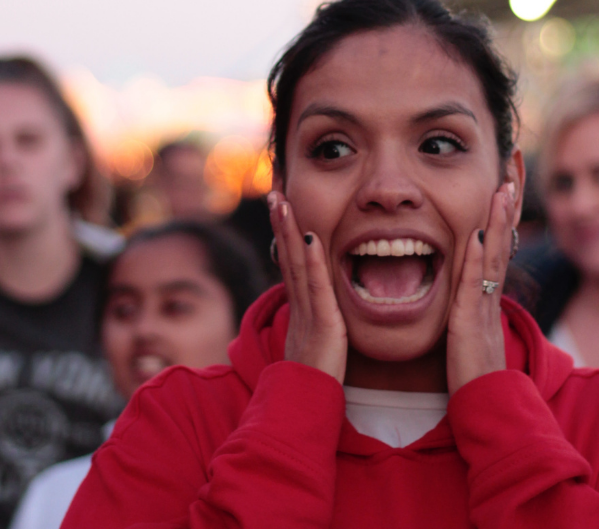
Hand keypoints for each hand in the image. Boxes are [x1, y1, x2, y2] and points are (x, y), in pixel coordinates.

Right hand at [268, 191, 347, 383]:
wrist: (305, 405)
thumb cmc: (312, 379)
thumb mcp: (313, 342)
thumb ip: (316, 321)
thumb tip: (319, 307)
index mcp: (299, 307)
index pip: (290, 263)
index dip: (285, 234)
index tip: (282, 208)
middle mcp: (299, 304)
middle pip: (287, 255)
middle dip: (281, 223)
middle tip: (275, 192)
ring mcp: (308, 312)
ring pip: (295, 263)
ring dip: (288, 230)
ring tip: (282, 201)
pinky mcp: (322, 323)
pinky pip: (316, 287)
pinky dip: (312, 260)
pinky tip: (310, 237)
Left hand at [446, 183, 515, 394]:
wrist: (483, 405)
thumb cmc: (472, 375)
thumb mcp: (470, 335)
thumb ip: (468, 313)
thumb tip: (464, 296)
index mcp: (487, 300)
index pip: (494, 252)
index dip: (498, 223)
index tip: (501, 193)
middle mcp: (490, 299)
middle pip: (500, 247)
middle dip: (504, 213)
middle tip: (508, 179)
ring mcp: (483, 309)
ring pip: (492, 259)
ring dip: (495, 224)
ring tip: (500, 192)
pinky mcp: (470, 323)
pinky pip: (473, 285)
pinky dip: (474, 259)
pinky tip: (473, 236)